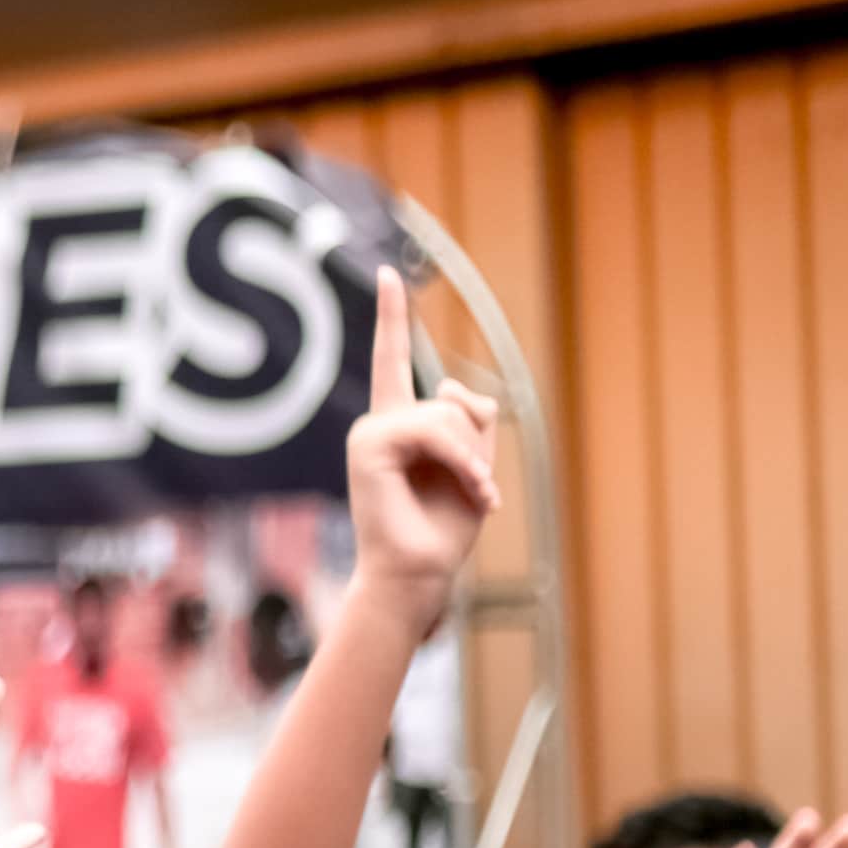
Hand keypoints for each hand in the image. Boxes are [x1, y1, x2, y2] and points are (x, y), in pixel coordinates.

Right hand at [342, 271, 506, 625]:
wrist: (418, 573)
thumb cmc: (443, 528)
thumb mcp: (475, 464)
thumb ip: (471, 420)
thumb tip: (450, 387)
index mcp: (398, 425)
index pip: (394, 360)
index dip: (392, 316)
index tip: (388, 274)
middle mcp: (379, 422)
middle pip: (454, 400)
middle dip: (477, 446)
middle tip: (478, 492)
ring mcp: (369, 432)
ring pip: (448, 414)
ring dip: (474, 459)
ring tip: (475, 496)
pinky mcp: (368, 446)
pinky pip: (435, 431)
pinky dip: (464, 462)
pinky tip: (474, 493)